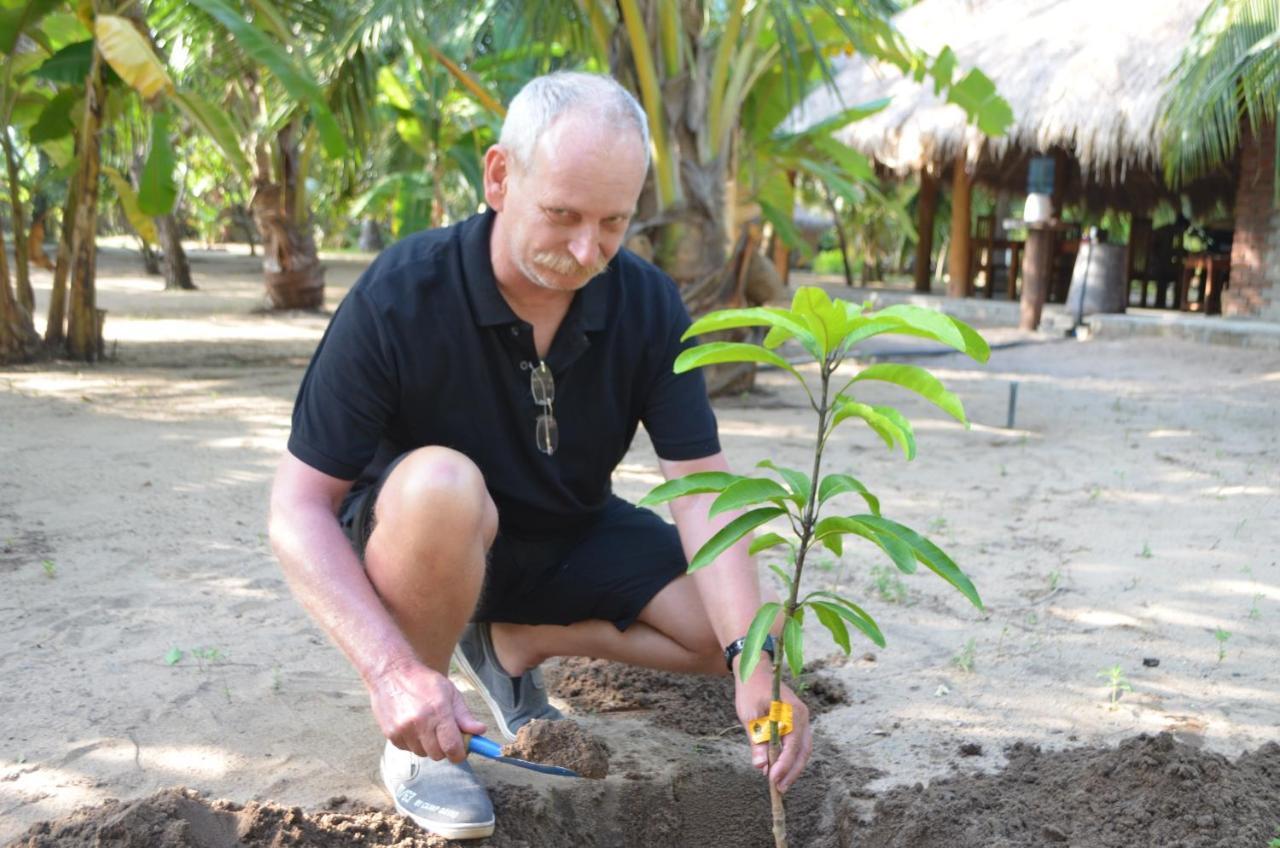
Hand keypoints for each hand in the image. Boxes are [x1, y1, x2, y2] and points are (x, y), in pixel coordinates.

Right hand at [368, 660, 486, 762]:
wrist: (392, 674)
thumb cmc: (425, 682)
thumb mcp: (450, 693)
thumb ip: (465, 716)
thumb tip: (480, 731)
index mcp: (439, 711)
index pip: (452, 746)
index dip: (460, 753)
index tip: (462, 751)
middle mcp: (420, 722)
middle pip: (438, 754)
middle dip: (444, 748)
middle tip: (444, 735)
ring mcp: (403, 730)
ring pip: (422, 753)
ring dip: (428, 746)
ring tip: (426, 727)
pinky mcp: (390, 734)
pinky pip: (408, 749)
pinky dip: (413, 743)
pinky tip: (413, 726)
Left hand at [734, 666, 811, 792]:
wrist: (755, 671)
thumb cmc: (750, 691)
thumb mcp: (749, 716)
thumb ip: (756, 741)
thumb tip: (760, 766)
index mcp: (793, 712)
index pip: (792, 745)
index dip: (784, 765)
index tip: (773, 779)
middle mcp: (802, 716)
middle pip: (803, 750)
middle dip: (792, 771)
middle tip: (779, 789)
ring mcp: (802, 719)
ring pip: (803, 749)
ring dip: (793, 768)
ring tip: (780, 784)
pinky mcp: (797, 722)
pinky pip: (798, 744)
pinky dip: (791, 758)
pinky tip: (780, 769)